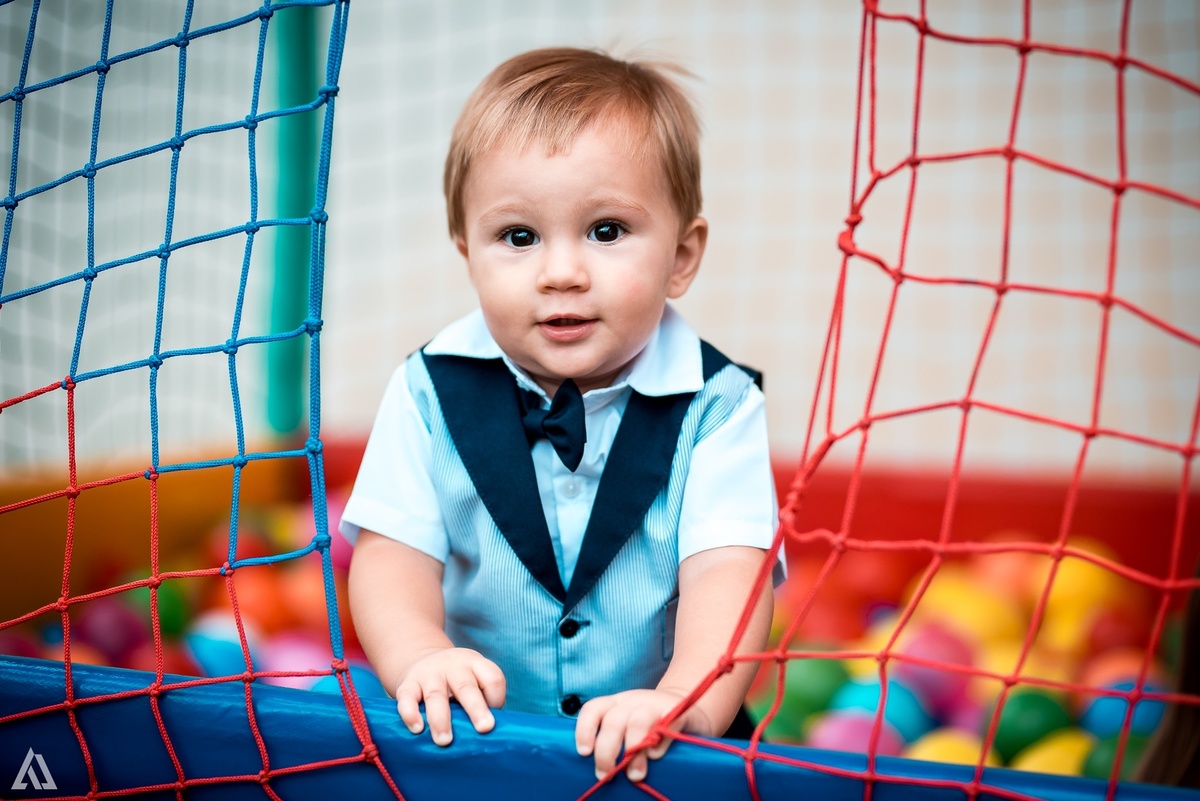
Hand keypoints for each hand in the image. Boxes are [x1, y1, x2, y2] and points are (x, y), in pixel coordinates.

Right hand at [395, 646, 505, 745]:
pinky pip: (407, 698)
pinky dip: (410, 713)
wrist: (421, 659)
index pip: (493, 678)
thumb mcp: (473, 678)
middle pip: (466, 687)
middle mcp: (453, 666)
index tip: (493, 722)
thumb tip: (491, 735)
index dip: (496, 699)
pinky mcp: (407, 684)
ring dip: (441, 720)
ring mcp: (429, 674)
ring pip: (436, 695)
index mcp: (475, 664)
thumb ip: (482, 699)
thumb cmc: (456, 681)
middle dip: (476, 708)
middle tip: (484, 728)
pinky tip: (417, 729)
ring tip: (445, 741)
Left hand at [574, 688, 714, 782]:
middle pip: (613, 720)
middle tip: (605, 774)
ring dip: (633, 751)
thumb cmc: (651, 724)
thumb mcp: (628, 725)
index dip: (584, 730)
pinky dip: (661, 742)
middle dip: (606, 750)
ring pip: (638, 722)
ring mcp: (656, 705)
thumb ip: (615, 741)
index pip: (593, 709)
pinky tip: (656, 756)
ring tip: (634, 776)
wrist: (689, 706)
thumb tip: (599, 771)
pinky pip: (668, 724)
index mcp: (617, 704)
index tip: (584, 753)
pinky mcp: (679, 712)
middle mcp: (633, 702)